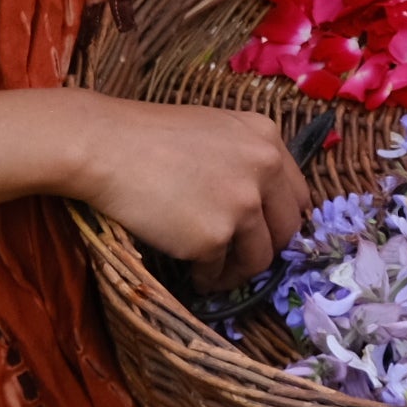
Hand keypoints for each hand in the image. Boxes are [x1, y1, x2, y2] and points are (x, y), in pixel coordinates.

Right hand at [67, 99, 308, 287]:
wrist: (107, 146)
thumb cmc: (150, 135)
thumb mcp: (215, 130)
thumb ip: (246, 159)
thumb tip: (260, 202)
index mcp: (267, 138)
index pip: (299, 195)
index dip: (282, 218)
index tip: (267, 233)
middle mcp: (265, 169)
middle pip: (287, 230)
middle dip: (265, 249)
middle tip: (241, 257)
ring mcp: (242, 205)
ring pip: (259, 259)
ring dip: (238, 270)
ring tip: (215, 271)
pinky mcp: (213, 237)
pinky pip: (218, 271)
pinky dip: (206, 276)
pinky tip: (192, 271)